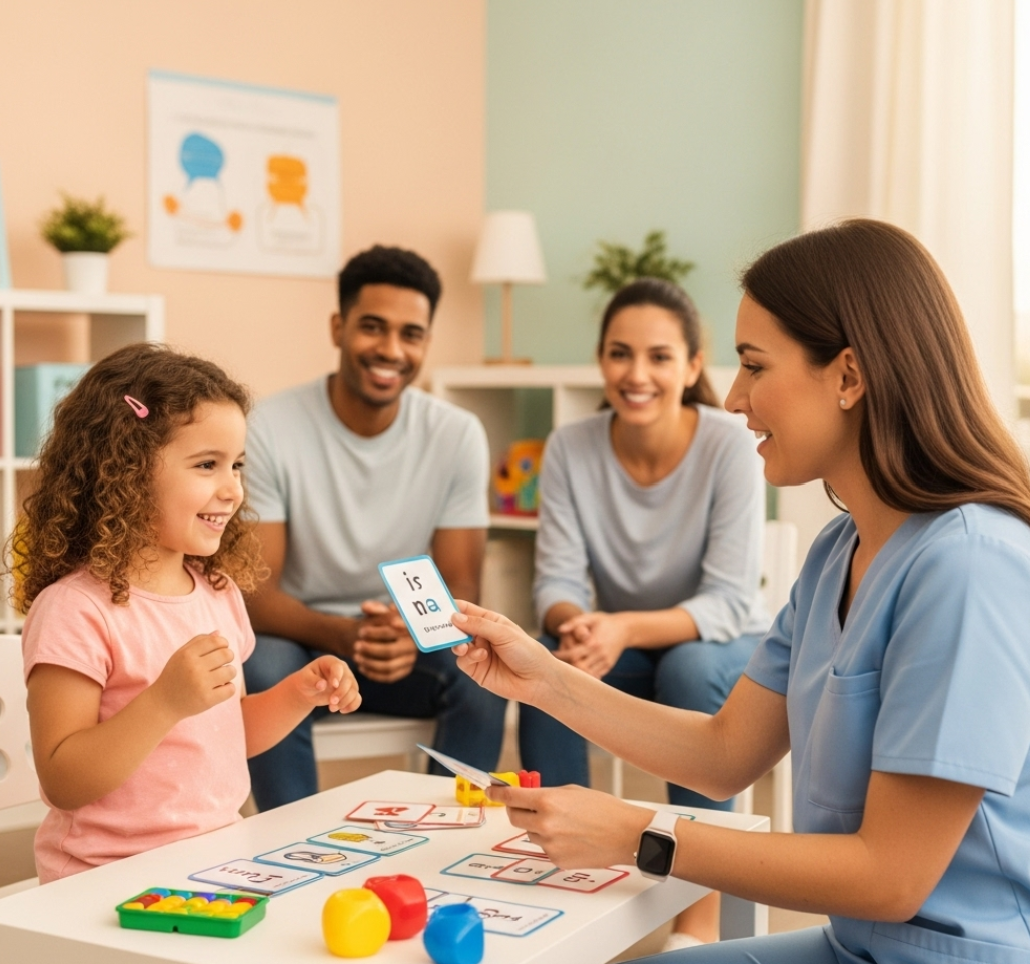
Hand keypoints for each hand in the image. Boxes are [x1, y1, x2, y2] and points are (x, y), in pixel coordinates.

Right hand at [152, 632, 236, 720]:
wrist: (162, 704)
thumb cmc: (174, 676)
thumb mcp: (180, 655)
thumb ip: (198, 642)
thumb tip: (219, 633)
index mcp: (187, 655)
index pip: (216, 641)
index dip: (224, 644)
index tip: (221, 650)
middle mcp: (194, 668)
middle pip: (227, 654)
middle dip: (228, 657)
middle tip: (221, 664)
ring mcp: (201, 684)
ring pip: (231, 671)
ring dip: (229, 673)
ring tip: (220, 677)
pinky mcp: (207, 700)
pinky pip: (230, 689)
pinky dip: (228, 688)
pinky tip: (219, 689)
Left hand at [293, 655, 361, 713]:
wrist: (308, 690)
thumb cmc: (306, 681)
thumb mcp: (304, 680)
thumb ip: (312, 681)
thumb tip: (322, 685)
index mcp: (330, 662)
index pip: (338, 667)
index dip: (337, 676)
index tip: (333, 685)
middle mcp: (342, 669)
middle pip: (348, 680)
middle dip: (341, 693)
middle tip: (331, 703)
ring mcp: (348, 680)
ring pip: (354, 690)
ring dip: (345, 701)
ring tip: (332, 708)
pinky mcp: (350, 692)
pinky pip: (357, 698)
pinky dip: (352, 706)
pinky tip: (342, 711)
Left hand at [354, 600, 417, 682]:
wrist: (377, 637)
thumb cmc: (378, 623)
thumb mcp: (376, 612)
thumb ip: (372, 608)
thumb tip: (365, 607)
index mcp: (409, 628)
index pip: (396, 632)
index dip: (379, 632)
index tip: (362, 631)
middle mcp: (413, 644)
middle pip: (391, 651)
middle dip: (371, 650)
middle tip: (356, 645)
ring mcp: (410, 659)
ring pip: (388, 666)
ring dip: (369, 663)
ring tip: (356, 656)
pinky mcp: (404, 671)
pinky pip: (388, 677)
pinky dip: (373, 674)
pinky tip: (361, 667)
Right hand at [451, 600, 559, 703]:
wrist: (538, 680)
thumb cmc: (527, 651)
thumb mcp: (503, 632)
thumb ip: (478, 625)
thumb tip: (454, 617)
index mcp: (491, 622)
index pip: (468, 611)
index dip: (454, 608)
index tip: (439, 606)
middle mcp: (483, 636)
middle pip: (458, 628)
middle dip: (450, 627)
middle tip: (441, 627)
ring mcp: (479, 654)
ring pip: (457, 645)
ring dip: (458, 643)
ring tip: (463, 645)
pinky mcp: (477, 671)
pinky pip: (463, 661)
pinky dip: (468, 657)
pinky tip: (481, 656)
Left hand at [484, 783, 653, 869]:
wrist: (626, 835)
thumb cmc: (604, 809)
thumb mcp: (573, 791)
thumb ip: (547, 793)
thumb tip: (527, 795)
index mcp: (548, 801)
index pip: (511, 797)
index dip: (497, 792)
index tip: (490, 790)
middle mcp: (545, 824)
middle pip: (514, 818)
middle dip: (517, 810)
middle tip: (526, 806)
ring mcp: (550, 844)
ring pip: (530, 833)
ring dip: (538, 827)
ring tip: (564, 824)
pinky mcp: (557, 860)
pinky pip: (544, 848)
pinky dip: (551, 842)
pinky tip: (571, 837)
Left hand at [556, 612, 629, 678]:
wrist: (625, 629)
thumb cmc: (604, 621)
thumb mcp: (590, 617)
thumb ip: (574, 622)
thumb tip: (560, 629)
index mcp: (594, 642)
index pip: (573, 654)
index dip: (562, 655)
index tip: (554, 653)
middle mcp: (600, 654)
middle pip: (579, 666)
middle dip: (568, 665)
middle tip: (559, 662)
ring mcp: (606, 661)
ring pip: (588, 674)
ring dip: (576, 671)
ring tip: (567, 666)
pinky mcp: (609, 666)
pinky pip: (596, 675)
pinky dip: (586, 675)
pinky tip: (578, 669)